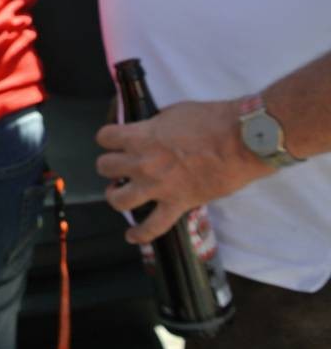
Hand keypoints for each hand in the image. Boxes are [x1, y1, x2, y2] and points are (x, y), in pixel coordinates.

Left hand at [95, 100, 273, 243]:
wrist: (242, 141)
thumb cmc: (212, 120)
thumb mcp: (174, 112)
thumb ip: (155, 124)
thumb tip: (150, 129)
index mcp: (141, 136)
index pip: (105, 137)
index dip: (108, 138)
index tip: (114, 140)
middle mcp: (142, 163)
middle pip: (105, 167)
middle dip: (109, 165)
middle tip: (119, 166)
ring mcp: (158, 186)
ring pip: (118, 200)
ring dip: (116, 195)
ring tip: (120, 192)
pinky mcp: (177, 204)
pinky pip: (153, 227)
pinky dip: (140, 234)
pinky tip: (132, 236)